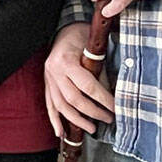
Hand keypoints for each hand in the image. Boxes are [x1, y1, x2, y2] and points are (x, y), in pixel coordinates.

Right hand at [43, 22, 114, 136]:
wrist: (65, 28)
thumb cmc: (82, 37)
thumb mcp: (94, 50)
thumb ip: (101, 73)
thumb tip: (112, 96)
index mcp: (66, 61)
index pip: (88, 86)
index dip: (103, 100)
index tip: (116, 108)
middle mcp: (54, 71)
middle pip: (73, 99)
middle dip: (92, 112)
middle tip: (108, 118)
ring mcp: (48, 78)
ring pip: (60, 105)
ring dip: (76, 120)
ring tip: (91, 129)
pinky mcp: (46, 83)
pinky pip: (49, 104)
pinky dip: (55, 120)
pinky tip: (60, 132)